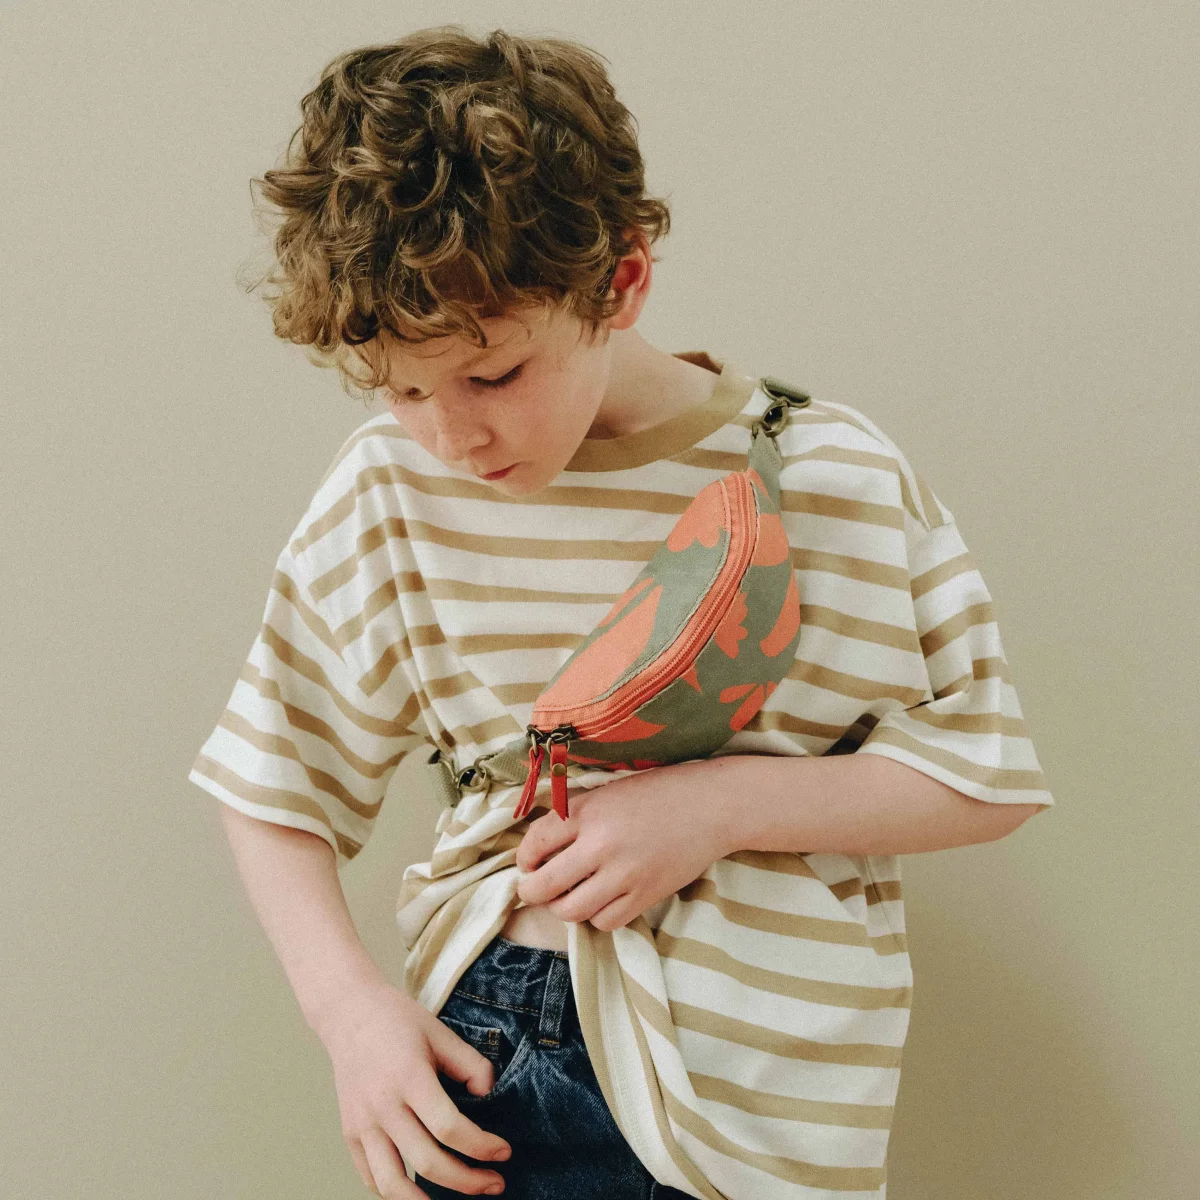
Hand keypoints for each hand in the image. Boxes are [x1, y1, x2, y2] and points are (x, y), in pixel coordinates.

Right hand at [316, 976, 511, 1196]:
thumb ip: (471, 1065)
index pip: (450, 1128)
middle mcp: (383, 1106)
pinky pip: (371, 1177)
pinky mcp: (349, 1133)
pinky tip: (420, 1190)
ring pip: (392, 1185)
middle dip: (468, 1181)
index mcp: (409, 1078)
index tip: (504, 1152)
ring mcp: (362, 1124)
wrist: (348, 1012)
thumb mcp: (441, 1033)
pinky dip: (395, 1193)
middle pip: (428, 1162)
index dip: (482, 1147)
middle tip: (495, 1183)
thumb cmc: (398, 1021)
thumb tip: (489, 1098)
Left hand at [514, 758, 735, 930]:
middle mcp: (601, 844)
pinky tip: (601, 901)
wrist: (711, 806)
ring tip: (568, 895)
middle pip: (545, 885)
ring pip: (571, 911)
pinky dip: (596, 917)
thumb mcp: (609, 791)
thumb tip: (540, 841)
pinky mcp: (645, 896)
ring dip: (562, 907)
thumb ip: (574, 813)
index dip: (523, 858)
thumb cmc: (658, 793)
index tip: (528, 863)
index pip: (535, 843)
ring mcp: (624, 875)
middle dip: (531, 891)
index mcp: (588, 812)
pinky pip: (605, 922)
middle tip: (534, 888)